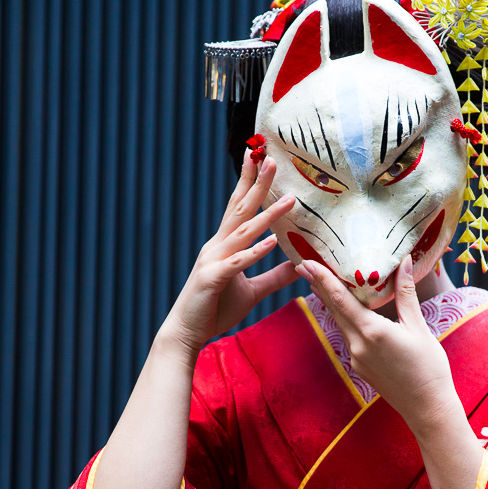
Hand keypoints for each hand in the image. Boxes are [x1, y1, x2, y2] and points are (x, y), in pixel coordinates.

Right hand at [159, 152, 295, 360]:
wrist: (187, 331)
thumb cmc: (215, 308)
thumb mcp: (252, 291)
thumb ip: (274, 276)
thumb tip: (300, 265)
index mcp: (225, 245)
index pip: (239, 207)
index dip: (249, 182)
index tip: (259, 157)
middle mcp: (218, 246)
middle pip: (240, 209)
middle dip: (256, 183)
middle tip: (270, 159)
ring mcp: (213, 261)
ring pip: (243, 233)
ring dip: (266, 215)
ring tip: (288, 199)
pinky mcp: (212, 279)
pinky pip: (237, 263)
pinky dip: (254, 252)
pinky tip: (270, 241)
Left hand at [296, 254, 459, 433]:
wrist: (427, 407)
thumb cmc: (429, 367)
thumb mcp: (418, 327)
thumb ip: (406, 293)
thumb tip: (405, 262)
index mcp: (372, 331)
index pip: (340, 299)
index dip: (322, 279)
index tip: (307, 263)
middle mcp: (358, 345)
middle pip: (333, 309)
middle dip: (318, 286)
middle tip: (304, 265)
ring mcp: (356, 358)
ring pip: (340, 323)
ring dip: (331, 303)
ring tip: (321, 282)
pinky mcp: (359, 367)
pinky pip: (349, 336)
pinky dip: (345, 320)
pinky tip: (347, 311)